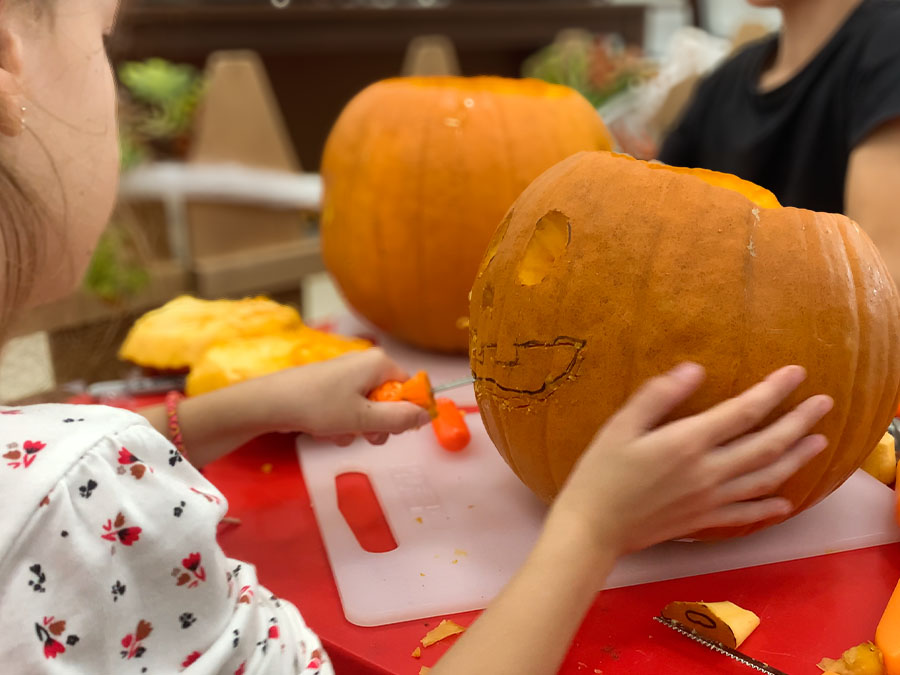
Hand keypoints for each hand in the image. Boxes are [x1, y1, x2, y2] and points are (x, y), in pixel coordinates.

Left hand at [241, 348, 431, 444]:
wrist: (270, 403)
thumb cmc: (319, 406)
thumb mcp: (364, 419)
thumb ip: (399, 419)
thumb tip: (427, 415)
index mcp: (379, 363)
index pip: (411, 386)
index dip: (408, 411)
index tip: (397, 431)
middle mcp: (365, 363)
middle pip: (390, 398)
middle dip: (380, 423)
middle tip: (368, 438)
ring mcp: (346, 373)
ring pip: (369, 407)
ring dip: (359, 427)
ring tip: (339, 434)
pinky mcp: (330, 385)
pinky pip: (350, 406)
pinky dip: (342, 422)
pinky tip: (326, 430)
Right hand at [550, 363, 832, 556]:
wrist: (592, 528)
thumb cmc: (599, 473)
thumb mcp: (620, 427)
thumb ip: (657, 397)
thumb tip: (694, 369)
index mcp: (688, 443)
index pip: (743, 412)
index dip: (774, 390)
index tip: (797, 372)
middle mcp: (708, 472)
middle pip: (766, 445)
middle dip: (799, 422)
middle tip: (825, 402)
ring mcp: (710, 501)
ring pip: (766, 478)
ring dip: (796, 459)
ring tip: (819, 442)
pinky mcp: (703, 522)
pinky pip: (747, 514)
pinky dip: (770, 507)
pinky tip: (786, 501)